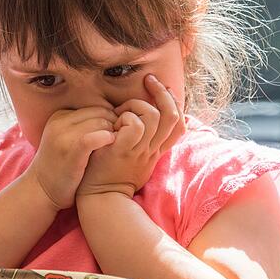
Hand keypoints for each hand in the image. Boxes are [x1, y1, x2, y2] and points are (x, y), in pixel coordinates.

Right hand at [25, 106, 116, 210]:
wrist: (41, 190)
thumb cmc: (60, 167)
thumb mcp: (64, 139)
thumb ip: (81, 126)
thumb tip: (112, 118)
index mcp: (59, 116)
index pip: (94, 108)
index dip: (109, 119)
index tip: (115, 134)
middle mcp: (59, 122)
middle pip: (99, 113)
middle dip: (113, 124)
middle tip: (119, 140)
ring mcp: (63, 136)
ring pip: (100, 123)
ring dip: (113, 133)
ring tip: (116, 146)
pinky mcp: (70, 151)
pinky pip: (94, 137)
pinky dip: (106, 138)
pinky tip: (112, 146)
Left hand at [77, 74, 185, 198]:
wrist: (100, 198)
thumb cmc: (110, 175)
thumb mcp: (133, 159)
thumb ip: (140, 142)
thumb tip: (139, 119)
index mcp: (156, 151)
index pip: (179, 125)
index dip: (175, 104)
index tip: (164, 89)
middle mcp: (152, 150)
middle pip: (171, 115)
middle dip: (161, 93)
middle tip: (148, 80)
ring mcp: (139, 150)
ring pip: (153, 116)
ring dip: (135, 105)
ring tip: (119, 111)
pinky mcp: (123, 150)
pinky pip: (134, 125)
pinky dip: (125, 117)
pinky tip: (113, 124)